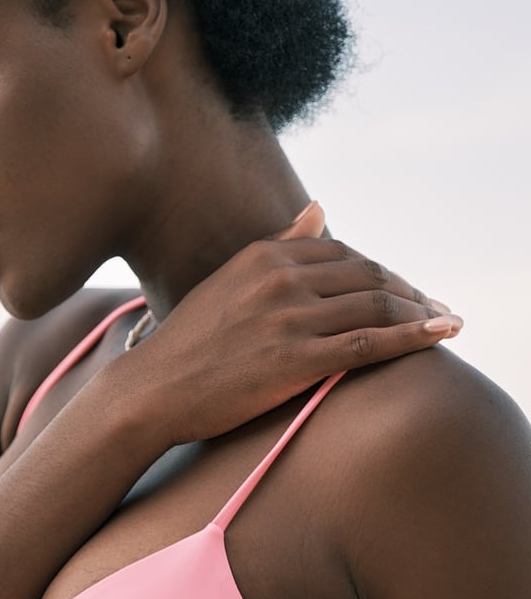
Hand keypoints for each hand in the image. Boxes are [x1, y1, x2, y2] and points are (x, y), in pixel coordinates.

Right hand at [126, 202, 461, 443]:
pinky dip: (412, 337)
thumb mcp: (229, 279)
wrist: (154, 389)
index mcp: (264, 256)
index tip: (401, 287)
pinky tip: (440, 335)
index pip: (343, 252)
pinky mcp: (296, 360)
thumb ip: (278, 244)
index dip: (381, 270)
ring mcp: (289, 319)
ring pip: (375, 306)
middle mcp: (280, 279)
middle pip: (367, 275)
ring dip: (420, 312)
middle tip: (434, 306)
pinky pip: (369, 344)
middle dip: (408, 290)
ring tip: (445, 322)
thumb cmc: (189, 341)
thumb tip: (319, 208)